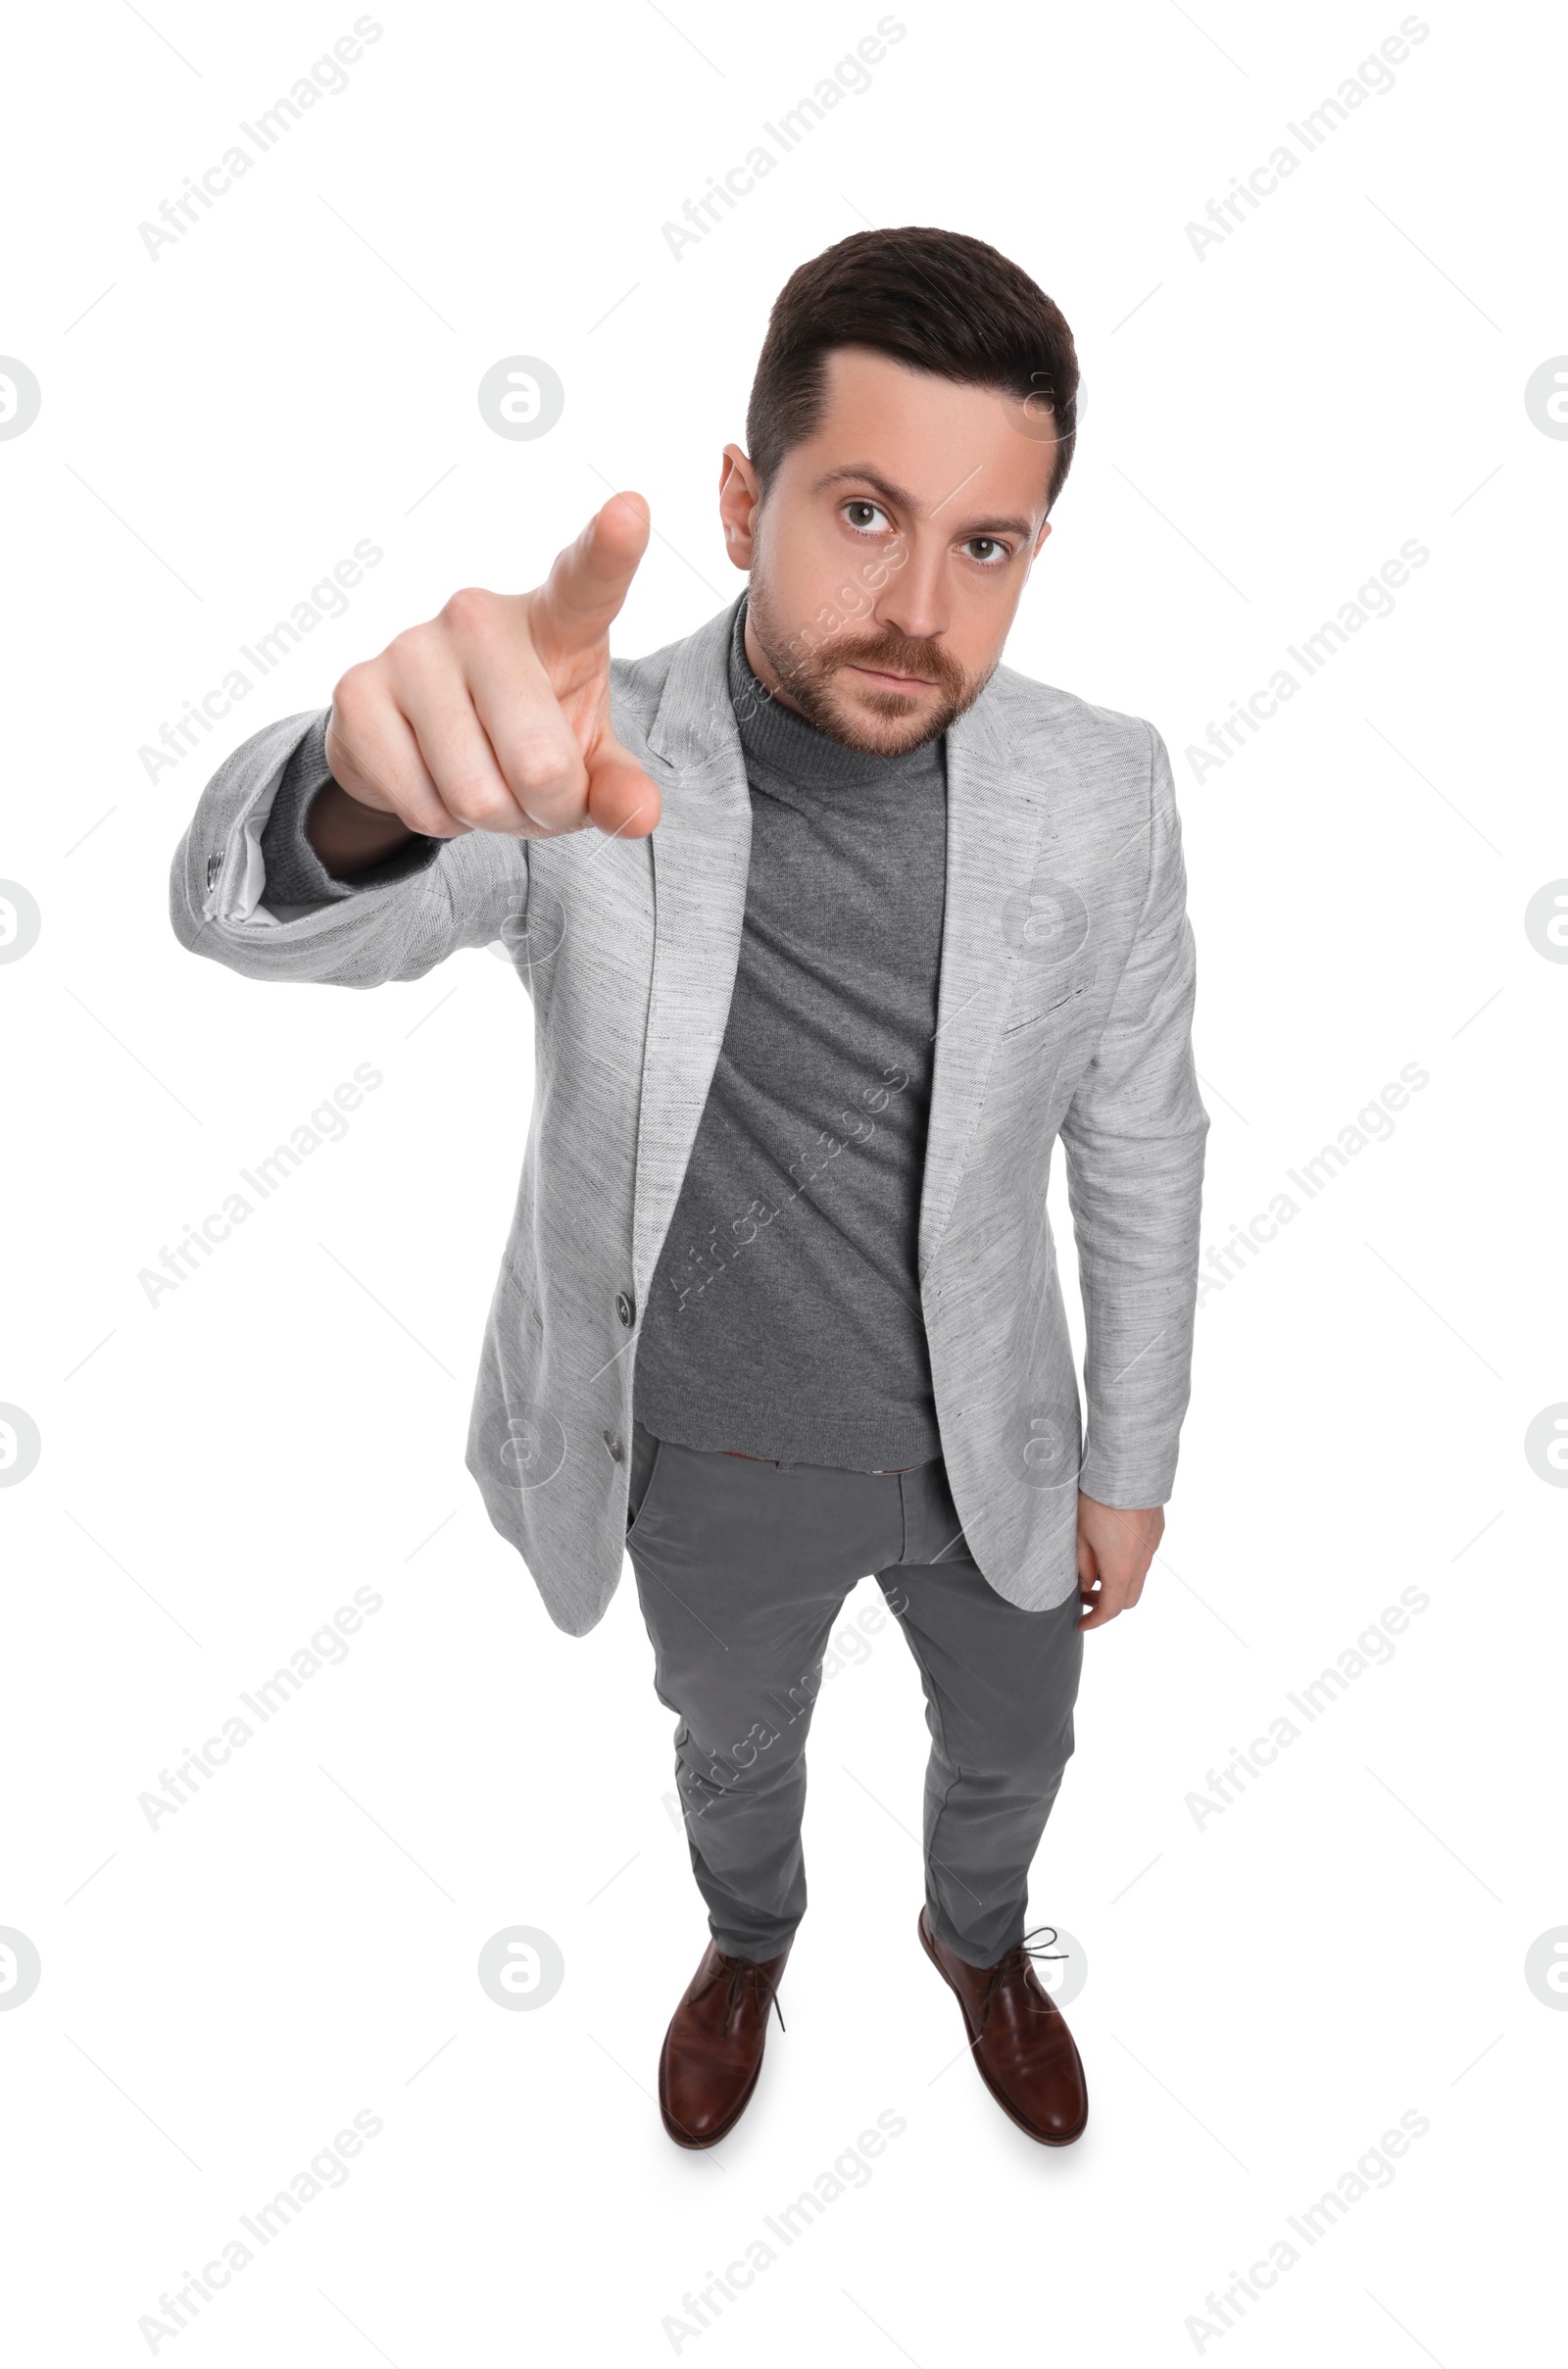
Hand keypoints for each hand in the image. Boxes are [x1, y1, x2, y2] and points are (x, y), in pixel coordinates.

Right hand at [314, 492, 659, 871]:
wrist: (422, 742)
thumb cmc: (525, 733)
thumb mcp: (585, 758)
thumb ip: (617, 785)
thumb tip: (640, 813)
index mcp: (554, 620)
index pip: (586, 580)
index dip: (610, 549)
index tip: (631, 510)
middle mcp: (480, 616)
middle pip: (539, 764)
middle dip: (544, 810)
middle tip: (532, 794)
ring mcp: (412, 646)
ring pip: (476, 795)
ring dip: (490, 820)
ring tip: (483, 785)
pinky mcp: (358, 689)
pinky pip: (422, 804)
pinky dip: (438, 821)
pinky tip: (433, 783)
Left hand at [1075, 1493, 1163, 1630]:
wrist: (1128, 1467)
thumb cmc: (1098, 1500)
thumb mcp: (1079, 1535)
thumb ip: (1082, 1565)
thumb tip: (1085, 1584)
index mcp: (1121, 1568)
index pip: (1111, 1608)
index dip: (1095, 1620)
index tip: (1081, 1623)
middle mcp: (1142, 1561)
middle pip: (1128, 1598)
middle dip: (1106, 1603)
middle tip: (1085, 1595)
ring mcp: (1152, 1545)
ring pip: (1138, 1577)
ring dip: (1118, 1582)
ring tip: (1095, 1568)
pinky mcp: (1157, 1530)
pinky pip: (1144, 1557)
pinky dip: (1128, 1563)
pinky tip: (1111, 1547)